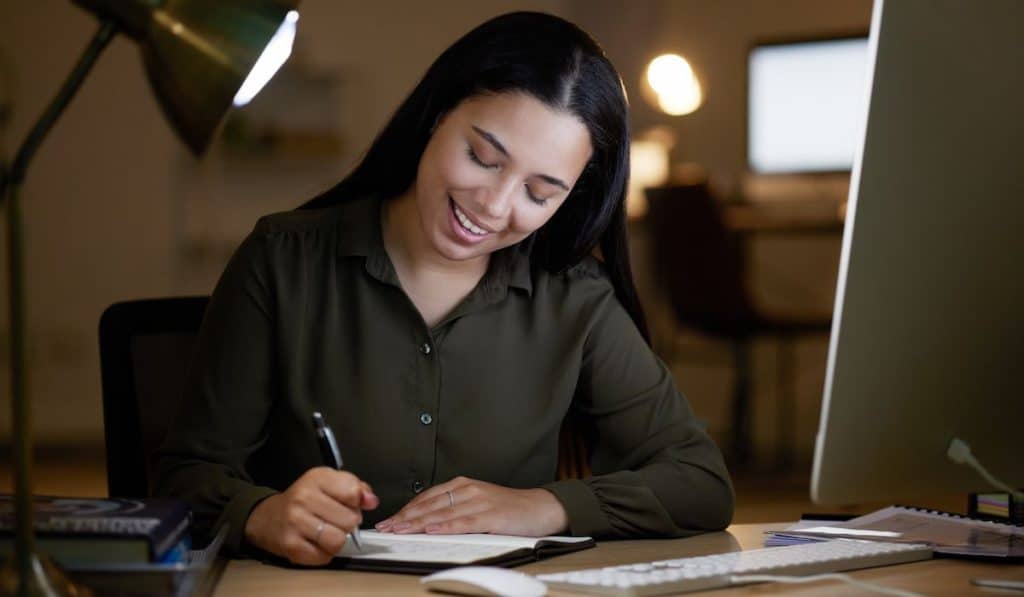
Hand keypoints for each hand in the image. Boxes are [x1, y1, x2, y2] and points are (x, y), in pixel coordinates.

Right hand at [243, 467, 378, 565]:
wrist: (267, 517)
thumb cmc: (304, 500)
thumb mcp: (329, 483)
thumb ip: (355, 488)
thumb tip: (371, 501)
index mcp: (317, 477)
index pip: (353, 491)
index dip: (356, 502)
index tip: (349, 503)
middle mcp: (304, 497)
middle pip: (350, 520)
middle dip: (348, 523)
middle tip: (335, 520)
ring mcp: (296, 522)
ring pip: (338, 541)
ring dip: (337, 540)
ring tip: (327, 533)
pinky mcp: (291, 545)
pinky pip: (324, 556)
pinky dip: (324, 553)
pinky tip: (315, 543)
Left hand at [374, 476, 567, 536]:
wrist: (540, 507)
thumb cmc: (508, 508)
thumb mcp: (477, 502)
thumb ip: (455, 508)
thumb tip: (426, 521)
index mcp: (463, 485)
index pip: (427, 497)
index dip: (406, 510)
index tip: (389, 520)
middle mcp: (468, 489)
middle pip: (430, 505)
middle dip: (405, 517)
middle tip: (386, 527)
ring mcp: (479, 501)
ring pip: (442, 513)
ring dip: (418, 523)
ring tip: (400, 530)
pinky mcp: (491, 515)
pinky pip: (463, 522)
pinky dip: (445, 527)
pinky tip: (431, 531)